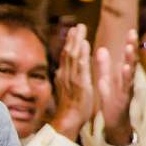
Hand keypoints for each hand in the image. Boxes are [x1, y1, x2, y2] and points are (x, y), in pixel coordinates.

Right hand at [49, 23, 92, 139]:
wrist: (69, 120)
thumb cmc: (71, 107)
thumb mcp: (66, 88)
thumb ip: (65, 77)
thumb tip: (60, 69)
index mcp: (64, 76)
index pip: (66, 56)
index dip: (69, 43)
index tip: (73, 31)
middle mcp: (65, 75)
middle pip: (67, 52)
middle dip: (72, 38)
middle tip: (78, 25)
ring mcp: (72, 78)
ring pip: (72, 56)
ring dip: (76, 41)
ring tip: (81, 29)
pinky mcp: (80, 83)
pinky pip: (80, 66)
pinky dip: (82, 53)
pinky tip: (85, 44)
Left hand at [93, 36, 135, 143]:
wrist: (116, 123)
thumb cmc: (112, 100)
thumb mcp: (108, 81)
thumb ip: (104, 67)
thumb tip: (101, 49)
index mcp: (123, 77)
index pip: (127, 58)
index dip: (130, 44)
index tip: (131, 31)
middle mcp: (127, 83)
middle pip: (131, 64)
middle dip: (132, 52)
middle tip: (132, 38)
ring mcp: (125, 93)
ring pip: (128, 78)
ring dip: (128, 67)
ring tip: (127, 56)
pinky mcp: (120, 103)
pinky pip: (118, 92)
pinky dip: (116, 85)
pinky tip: (115, 75)